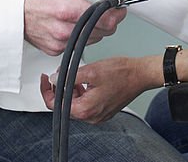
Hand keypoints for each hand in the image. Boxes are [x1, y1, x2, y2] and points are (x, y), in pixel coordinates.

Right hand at [23, 0, 127, 55]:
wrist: (9, 1)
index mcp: (66, 9)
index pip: (105, 19)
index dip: (117, 12)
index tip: (119, 6)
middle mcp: (62, 29)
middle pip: (102, 31)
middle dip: (108, 18)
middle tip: (102, 5)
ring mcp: (58, 42)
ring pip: (92, 39)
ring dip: (94, 26)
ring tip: (81, 10)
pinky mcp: (53, 49)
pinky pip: (78, 44)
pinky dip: (81, 33)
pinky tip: (72, 21)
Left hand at [40, 56, 156, 123]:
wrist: (141, 75)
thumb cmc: (122, 73)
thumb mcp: (91, 70)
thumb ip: (69, 76)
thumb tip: (55, 79)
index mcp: (85, 110)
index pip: (56, 105)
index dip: (47, 91)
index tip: (46, 80)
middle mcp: (91, 117)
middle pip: (65, 105)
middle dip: (60, 88)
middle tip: (60, 73)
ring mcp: (98, 115)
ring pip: (75, 104)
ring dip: (71, 89)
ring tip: (75, 74)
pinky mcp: (104, 110)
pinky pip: (86, 104)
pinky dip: (82, 92)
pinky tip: (86, 81)